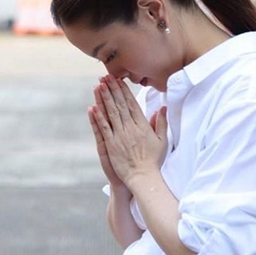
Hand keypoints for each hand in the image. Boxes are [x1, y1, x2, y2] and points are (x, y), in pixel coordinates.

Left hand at [91, 75, 167, 192]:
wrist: (143, 177)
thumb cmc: (153, 161)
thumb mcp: (162, 140)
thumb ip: (161, 123)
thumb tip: (162, 108)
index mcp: (143, 126)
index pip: (132, 104)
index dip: (124, 91)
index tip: (119, 80)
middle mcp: (130, 128)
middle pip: (120, 105)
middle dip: (112, 89)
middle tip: (106, 77)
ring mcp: (120, 136)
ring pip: (111, 113)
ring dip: (104, 98)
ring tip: (99, 85)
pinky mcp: (111, 145)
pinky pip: (103, 128)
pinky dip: (98, 117)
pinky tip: (93, 107)